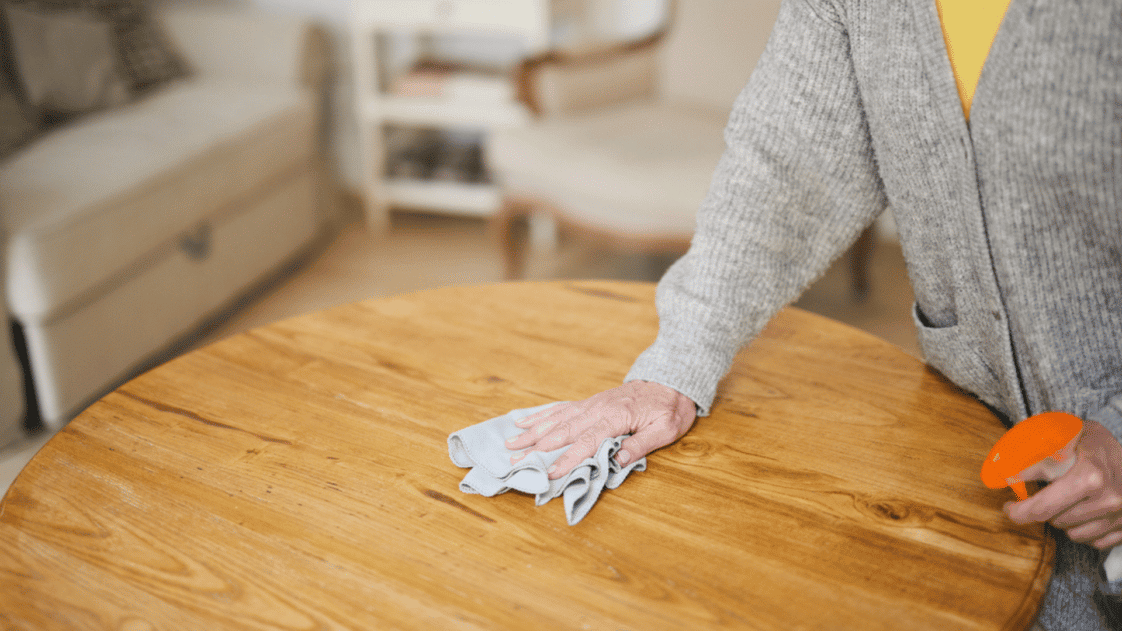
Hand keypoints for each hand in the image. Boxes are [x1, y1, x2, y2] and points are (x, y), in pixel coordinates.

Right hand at [505, 381, 696, 479]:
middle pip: (562, 431)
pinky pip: (560, 409)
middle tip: (513, 462)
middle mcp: (597, 409)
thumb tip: (618, 460)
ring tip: (510, 444)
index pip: (586, 443)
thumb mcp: (665, 429)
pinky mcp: (589, 402)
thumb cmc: (670, 408)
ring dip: (532, 432)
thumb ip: (641, 444)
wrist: (670, 380)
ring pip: (556, 419)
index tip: (548, 474)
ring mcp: (590, 404)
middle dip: (536, 448)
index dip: (566, 460)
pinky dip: (541, 415)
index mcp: (615, 418)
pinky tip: (523, 420)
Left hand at [1005, 419, 1121, 548]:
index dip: (1018, 510)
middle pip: (1055, 520)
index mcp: (1090, 476)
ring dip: (1062, 519)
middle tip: (1036, 499)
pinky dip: (1082, 530)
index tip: (1009, 507)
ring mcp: (1120, 516)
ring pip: (1073, 534)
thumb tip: (1008, 472)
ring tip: (1064, 500)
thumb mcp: (1067, 434)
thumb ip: (1038, 451)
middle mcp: (1108, 499)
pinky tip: (1081, 512)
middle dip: (1041, 510)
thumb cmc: (1096, 443)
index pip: (1042, 507)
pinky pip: (1093, 541)